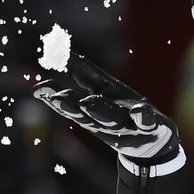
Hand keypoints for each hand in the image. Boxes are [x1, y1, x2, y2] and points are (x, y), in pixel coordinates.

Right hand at [33, 53, 179, 164]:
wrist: (153, 144)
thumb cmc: (121, 112)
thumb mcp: (100, 90)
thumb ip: (79, 71)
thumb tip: (53, 49)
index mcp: (93, 110)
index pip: (71, 103)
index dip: (55, 96)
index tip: (39, 89)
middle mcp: (107, 119)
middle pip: (87, 114)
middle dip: (72, 107)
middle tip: (59, 98)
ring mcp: (128, 124)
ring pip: (112, 118)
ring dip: (99, 110)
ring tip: (87, 102)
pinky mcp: (150, 127)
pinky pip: (147, 122)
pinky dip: (143, 118)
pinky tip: (141, 111)